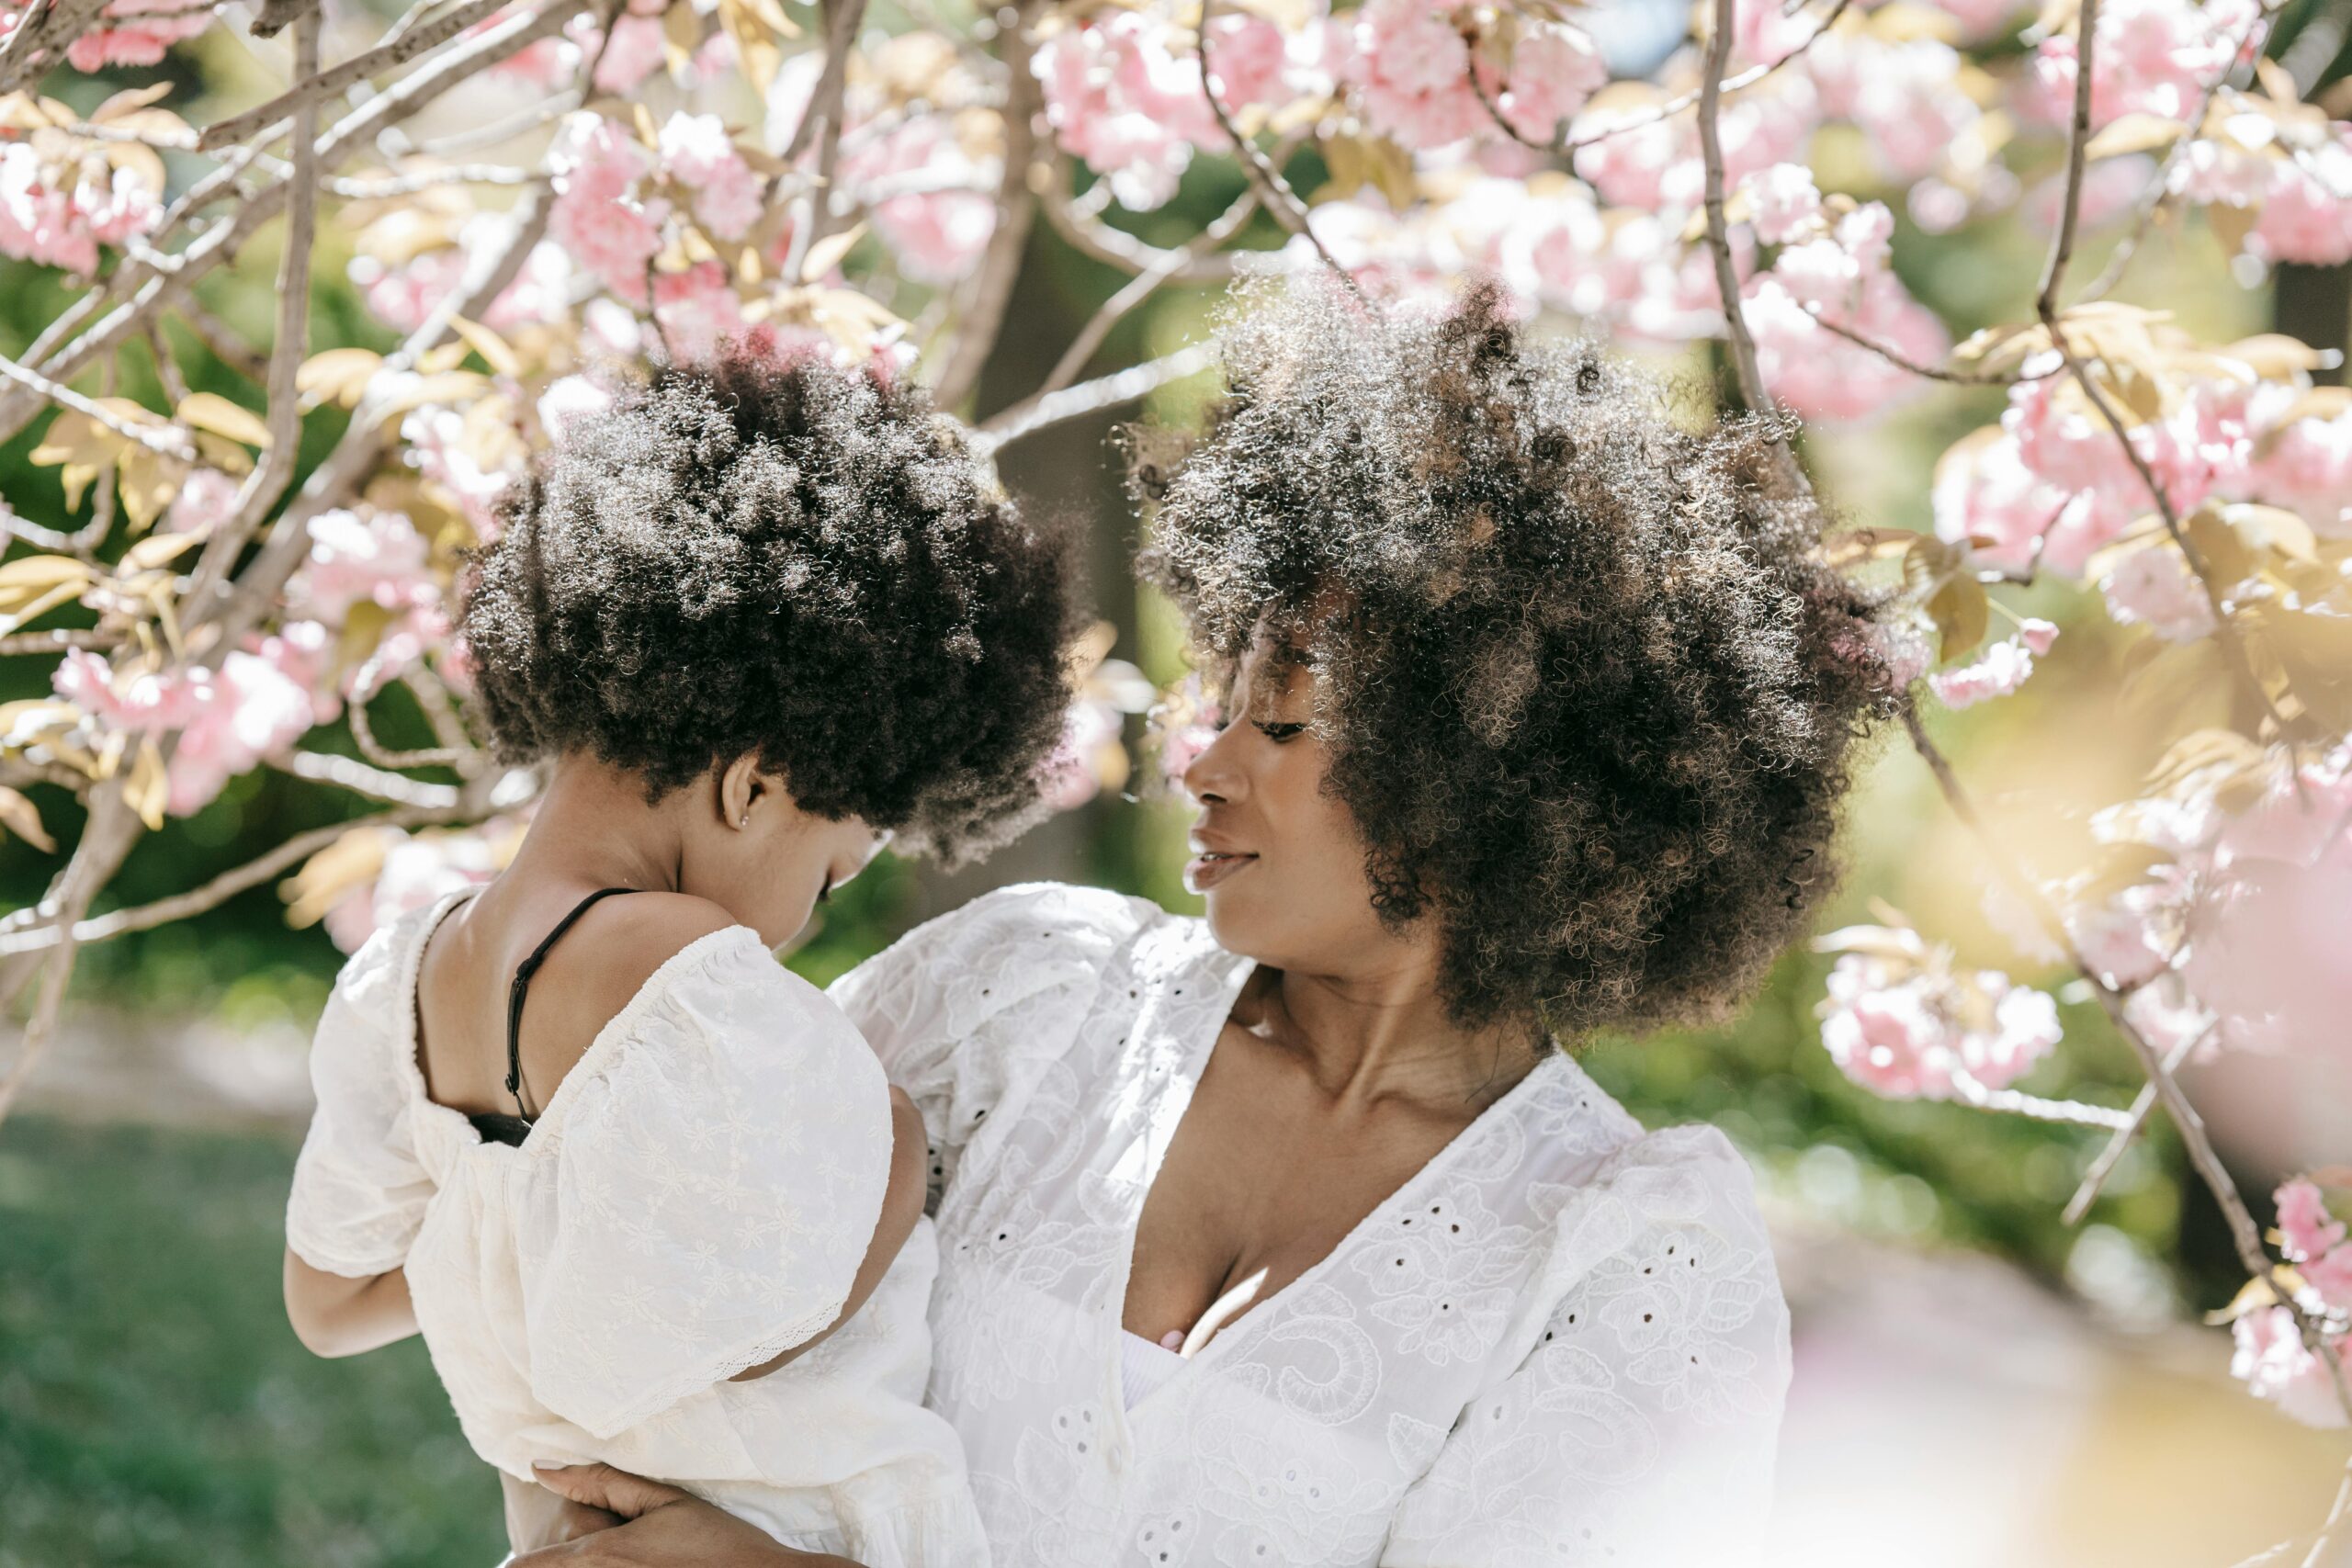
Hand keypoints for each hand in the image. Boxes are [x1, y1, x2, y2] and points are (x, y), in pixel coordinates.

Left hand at [512, 1465, 862, 1566]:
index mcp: (603, 1553)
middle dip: (561, 1558)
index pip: (535, 1563)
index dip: (519, 1564)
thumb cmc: (715, 1539)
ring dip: (587, 1563)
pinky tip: (646, 1561)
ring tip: (639, 1553)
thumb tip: (542, 1466)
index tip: (509, 1561)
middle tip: (599, 1541)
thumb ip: (600, 1481)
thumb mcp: (663, 1500)